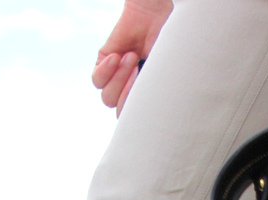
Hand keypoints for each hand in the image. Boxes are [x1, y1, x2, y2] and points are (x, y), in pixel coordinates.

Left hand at [92, 0, 172, 114]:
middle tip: (139, 72)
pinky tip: (118, 56)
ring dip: (119, 80)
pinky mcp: (104, 61)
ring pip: (106, 98)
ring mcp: (117, 76)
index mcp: (147, 95)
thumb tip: (150, 116)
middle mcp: (132, 88)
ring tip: (131, 57)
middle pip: (118, 110)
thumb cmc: (170, 42)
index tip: (148, 95)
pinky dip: (106, 71)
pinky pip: (96, 80)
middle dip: (128, 94)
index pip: (136, 119)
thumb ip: (157, 95)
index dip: (139, 113)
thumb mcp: (166, 73)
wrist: (158, 12)